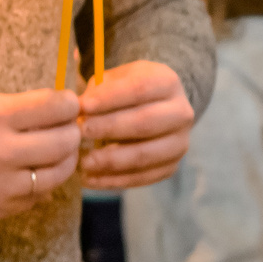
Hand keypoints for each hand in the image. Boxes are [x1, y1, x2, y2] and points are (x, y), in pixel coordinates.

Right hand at [0, 87, 81, 227]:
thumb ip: (16, 105)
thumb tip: (60, 105)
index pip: (55, 106)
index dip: (69, 103)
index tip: (68, 104)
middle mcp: (4, 151)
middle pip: (65, 141)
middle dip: (73, 131)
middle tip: (68, 128)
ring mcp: (5, 184)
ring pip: (59, 172)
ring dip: (65, 159)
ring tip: (58, 151)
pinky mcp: (3, 208)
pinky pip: (40, 195)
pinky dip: (43, 183)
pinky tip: (34, 172)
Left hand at [77, 60, 194, 189]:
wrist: (155, 109)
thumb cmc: (127, 92)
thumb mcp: (115, 79)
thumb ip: (99, 90)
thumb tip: (81, 108)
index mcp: (168, 83)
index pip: (140, 89)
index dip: (110, 98)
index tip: (83, 106)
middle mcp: (181, 113)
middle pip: (145, 123)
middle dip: (110, 128)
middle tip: (81, 131)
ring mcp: (179, 143)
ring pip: (144, 155)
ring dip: (111, 161)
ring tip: (83, 162)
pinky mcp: (171, 167)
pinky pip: (142, 178)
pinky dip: (114, 181)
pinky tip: (90, 179)